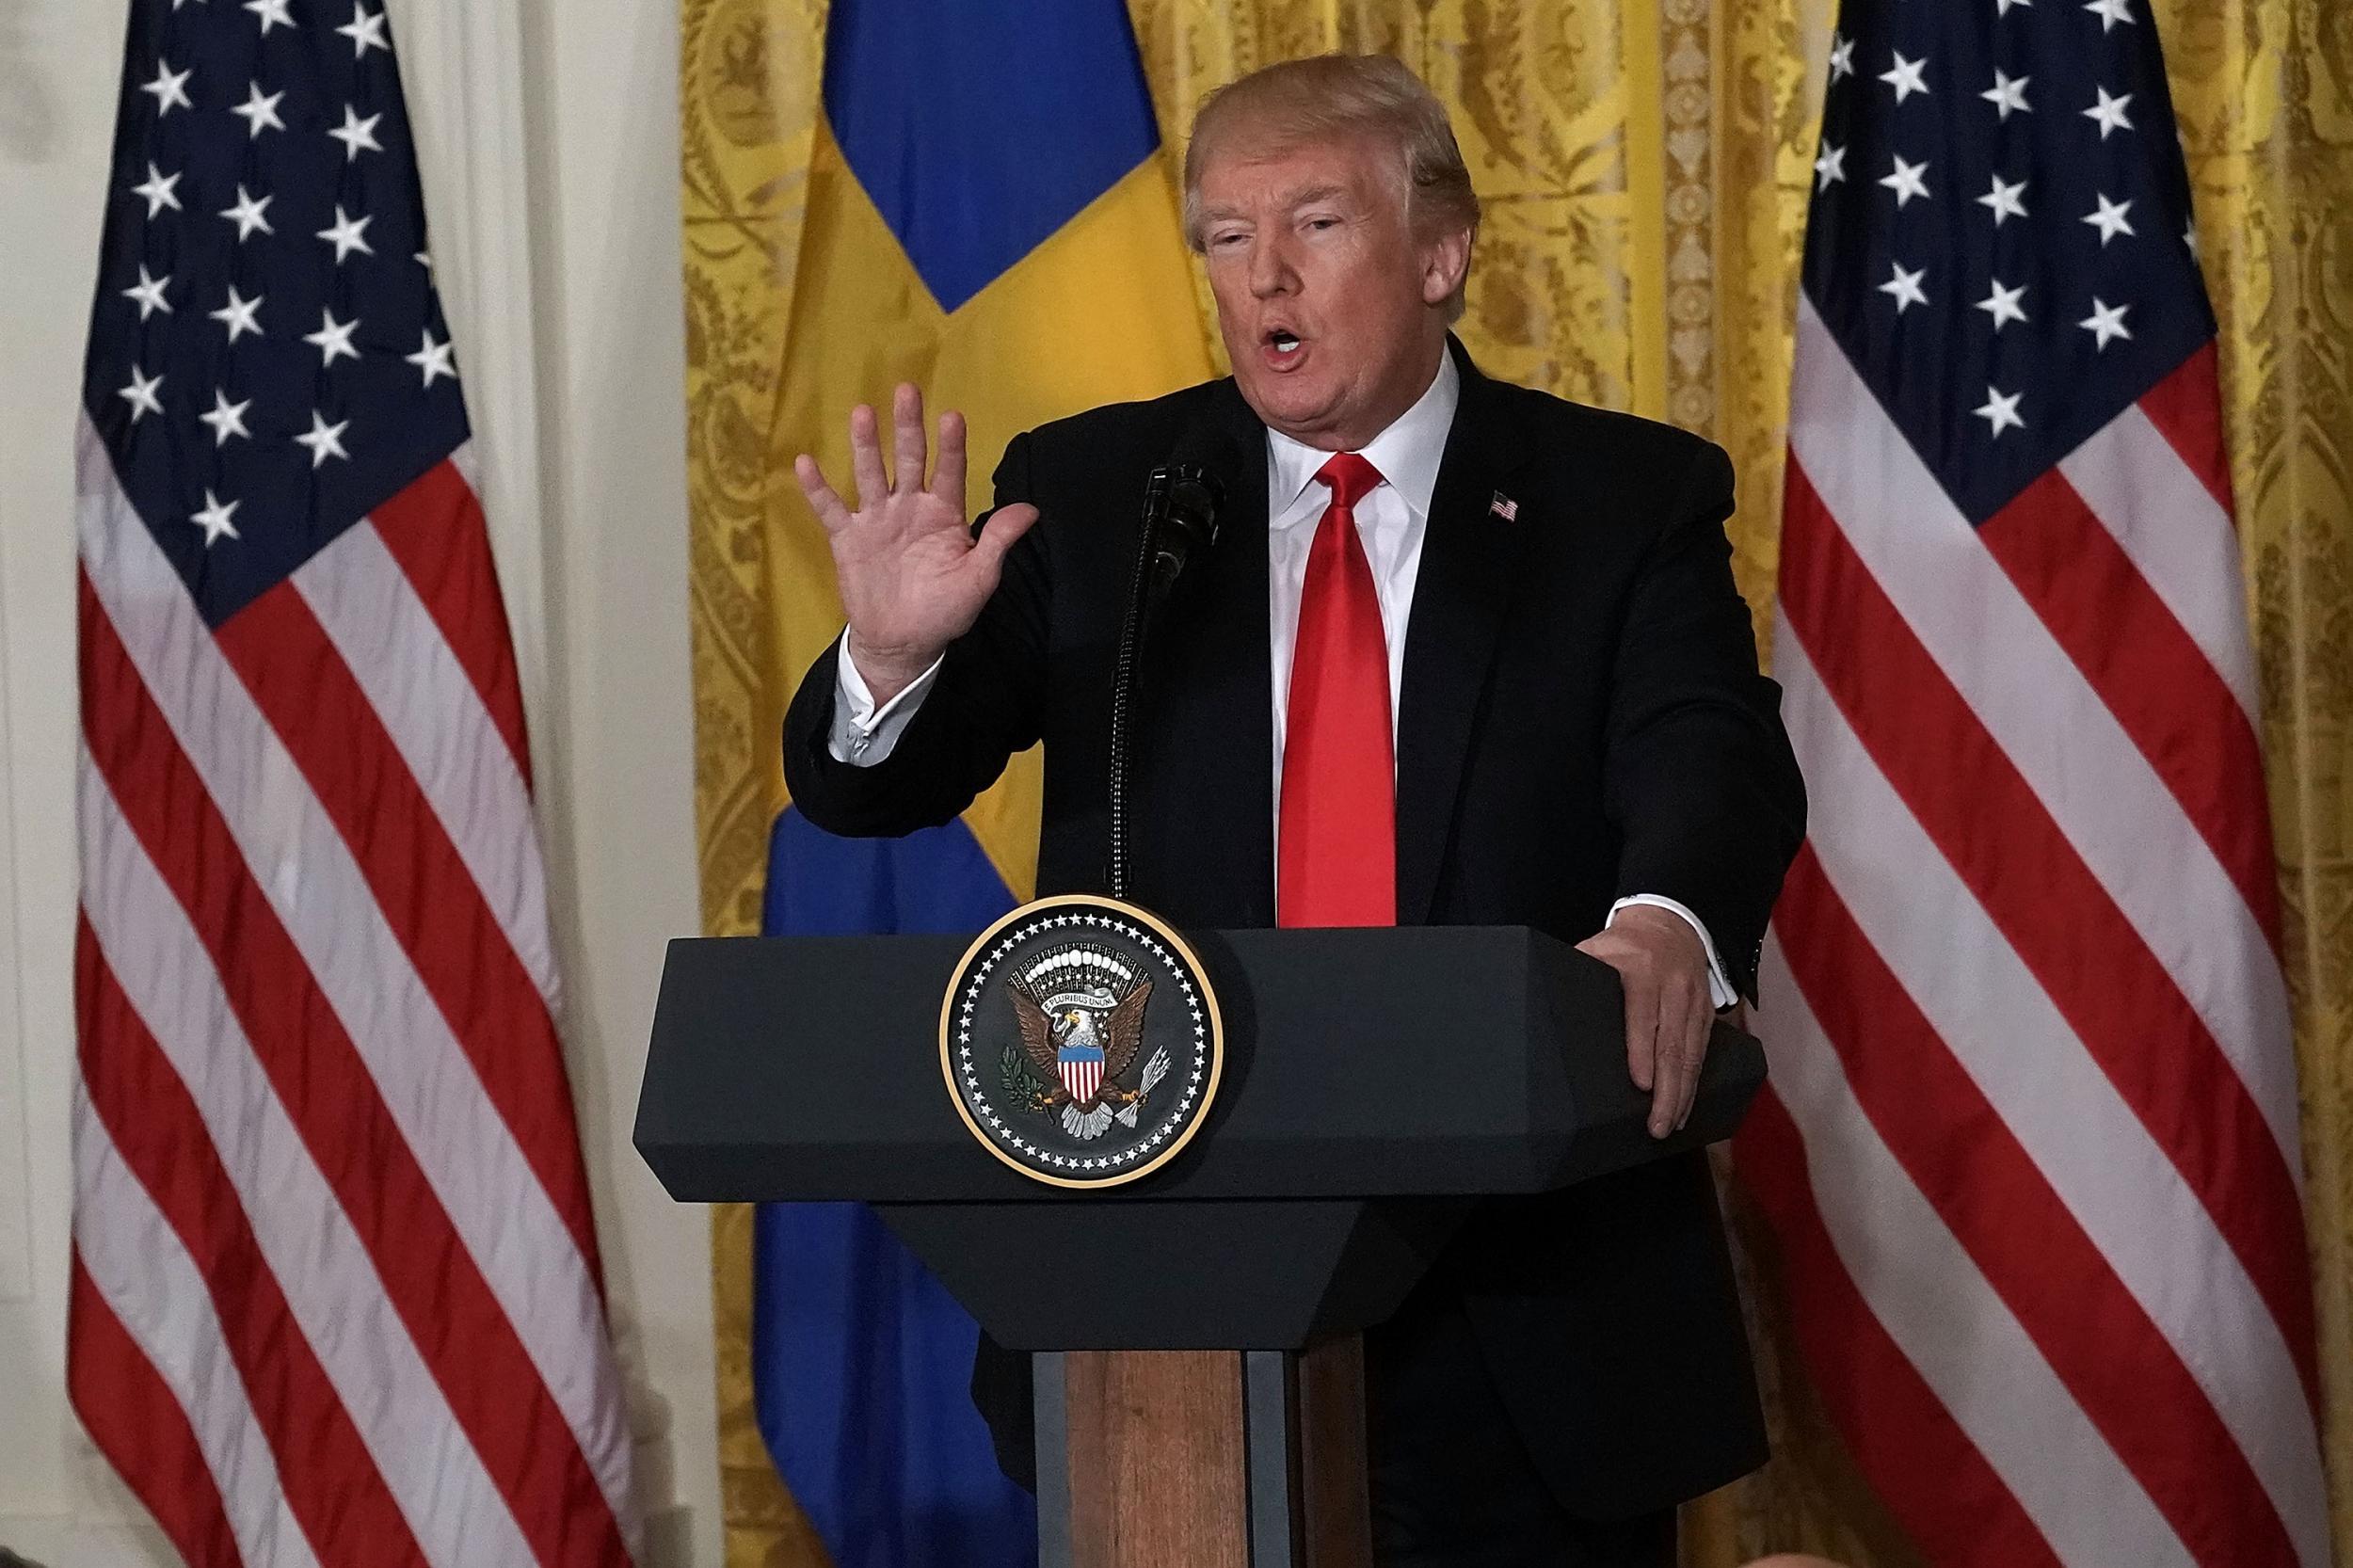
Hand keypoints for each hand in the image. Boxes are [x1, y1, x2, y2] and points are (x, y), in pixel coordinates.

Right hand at [794, 383, 1038, 704]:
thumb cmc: (945, 609)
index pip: (950, 471)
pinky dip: (817, 488)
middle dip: (908, 426)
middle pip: (909, 458)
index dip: (952, 446)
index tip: (953, 417)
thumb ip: (997, 541)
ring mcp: (877, 519)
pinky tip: (805, 462)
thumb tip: (1032, 510)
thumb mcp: (979, 579)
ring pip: (871, 473)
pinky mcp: (848, 538)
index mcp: (944, 514)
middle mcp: (910, 507)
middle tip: (907, 390)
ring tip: (862, 413)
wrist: (903, 642)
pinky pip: (831, 508)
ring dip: (866, 445)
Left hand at [1576, 904, 1711, 1138]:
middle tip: (1656, 1125)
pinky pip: (1703, 1053)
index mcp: (1641, 971)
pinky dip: (1694, 1084)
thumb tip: (1542, 1010)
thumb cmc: (1623, 944)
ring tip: (1669, 1125)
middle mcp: (1673, 988)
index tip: (1640, 1085)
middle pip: (1673, 1045)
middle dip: (1667, 1090)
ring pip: (1692, 1055)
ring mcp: (1694, 1001)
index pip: (1643, 1016)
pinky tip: (1684, 1107)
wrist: (1670, 923)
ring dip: (1682, 1094)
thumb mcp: (1595, 950)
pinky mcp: (1706, 1013)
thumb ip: (1577, 976)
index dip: (1641, 1052)